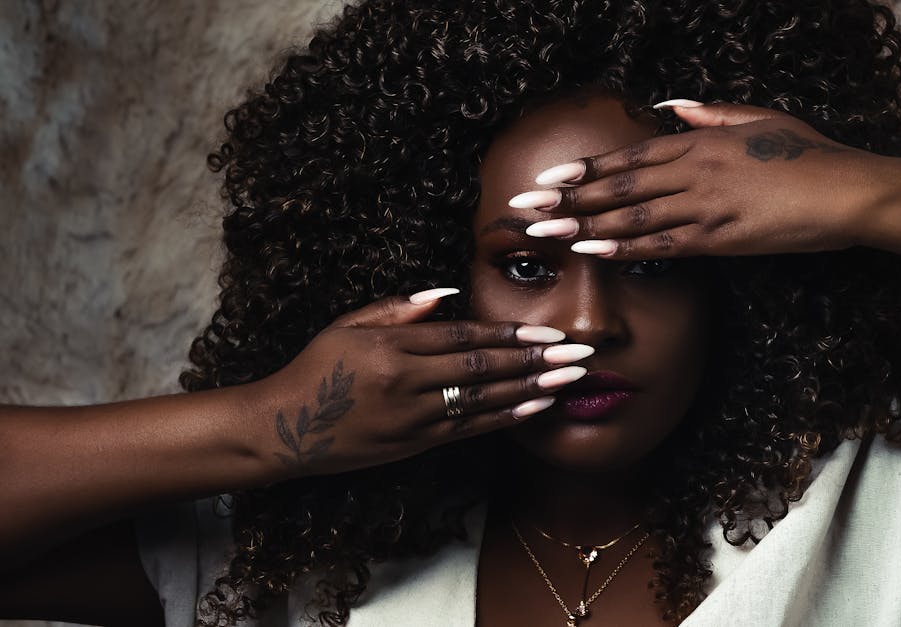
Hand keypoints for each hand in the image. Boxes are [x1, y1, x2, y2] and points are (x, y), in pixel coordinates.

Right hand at [251, 289, 593, 477]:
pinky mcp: (414, 445)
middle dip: (534, 360)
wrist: (285, 429)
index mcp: (391, 348)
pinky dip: (505, 418)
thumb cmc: (317, 370)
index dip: (508, 333)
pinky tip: (534, 407)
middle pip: (482, 368)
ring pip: (483, 401)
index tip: (546, 330)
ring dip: (530, 389)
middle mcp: (406, 383)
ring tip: (568, 380)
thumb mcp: (347, 326)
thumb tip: (448, 295)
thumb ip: (399, 309)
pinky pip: (469, 430)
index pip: (462, 338)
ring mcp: (412, 418)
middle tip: (576, 355)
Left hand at [510, 100, 894, 258]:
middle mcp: (696, 172)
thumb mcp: (759, 119)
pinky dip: (628, 249)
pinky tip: (597, 252)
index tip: (551, 176)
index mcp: (702, 143)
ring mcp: (707, 207)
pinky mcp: (723, 240)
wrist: (850, 191)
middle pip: (621, 186)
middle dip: (569, 198)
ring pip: (634, 216)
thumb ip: (712, 115)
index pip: (631, 157)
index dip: (587, 168)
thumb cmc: (810, 155)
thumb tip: (675, 108)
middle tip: (527, 207)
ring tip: (547, 233)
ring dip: (586, 225)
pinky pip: (666, 246)